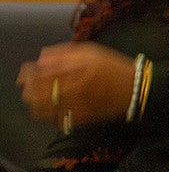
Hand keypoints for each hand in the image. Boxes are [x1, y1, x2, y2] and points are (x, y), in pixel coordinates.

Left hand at [18, 42, 137, 127]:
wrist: (136, 88)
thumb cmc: (113, 67)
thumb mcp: (91, 52)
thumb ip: (64, 52)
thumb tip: (41, 59)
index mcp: (75, 70)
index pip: (40, 74)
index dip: (30, 73)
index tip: (28, 72)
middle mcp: (73, 89)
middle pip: (38, 94)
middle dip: (30, 90)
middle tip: (31, 87)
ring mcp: (76, 106)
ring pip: (44, 110)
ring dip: (37, 104)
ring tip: (39, 99)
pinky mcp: (82, 118)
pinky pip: (57, 120)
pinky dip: (50, 115)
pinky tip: (53, 109)